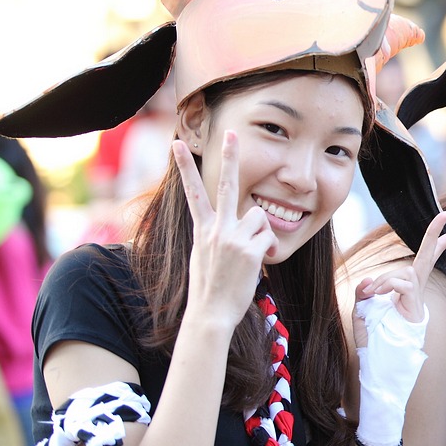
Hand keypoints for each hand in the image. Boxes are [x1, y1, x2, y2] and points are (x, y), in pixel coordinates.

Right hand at [173, 134, 276, 324]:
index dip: (184, 167)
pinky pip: (269, 237)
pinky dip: (269, 249)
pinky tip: (258, 264)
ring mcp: (233, 238)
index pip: (193, 191)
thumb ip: (220, 234)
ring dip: (261, 233)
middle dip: (230, 156)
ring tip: (251, 253)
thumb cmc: (211, 286)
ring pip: (260, 216)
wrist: (210, 313)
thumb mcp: (207, 254)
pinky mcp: (250, 249)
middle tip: (231, 132)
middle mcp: (216, 228)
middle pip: (228, 184)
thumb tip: (241, 226)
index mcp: (203, 229)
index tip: (175, 143)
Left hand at [353, 211, 445, 347]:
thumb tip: (368, 280)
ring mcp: (416, 299)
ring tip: (372, 295)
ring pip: (405, 272)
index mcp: (406, 287)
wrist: (380, 362)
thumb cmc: (373, 338)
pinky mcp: (414, 308)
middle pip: (427, 256)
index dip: (435, 241)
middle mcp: (415, 290)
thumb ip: (363, 292)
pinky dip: (388, 285)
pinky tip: (378, 295)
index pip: (423, 259)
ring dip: (385, 279)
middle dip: (435, 234)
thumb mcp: (361, 309)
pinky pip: (403, 284)